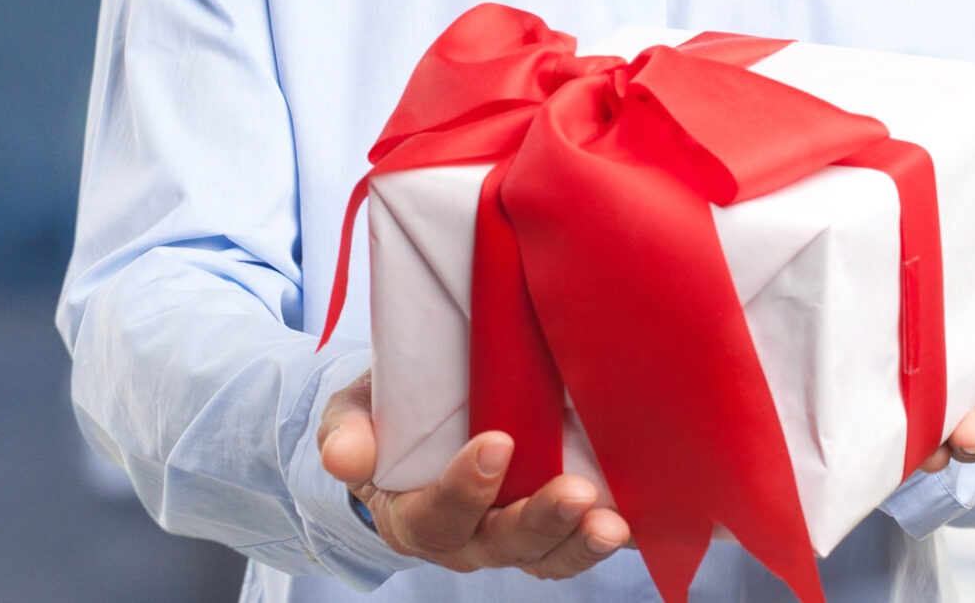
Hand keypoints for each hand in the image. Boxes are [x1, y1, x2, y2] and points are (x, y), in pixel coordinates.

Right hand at [318, 372, 630, 577]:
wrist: (411, 427)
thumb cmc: (383, 418)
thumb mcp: (351, 416)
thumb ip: (346, 434)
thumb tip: (342, 458)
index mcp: (412, 516)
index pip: (436, 516)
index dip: (465, 488)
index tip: (496, 443)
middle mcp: (464, 540)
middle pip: (502, 545)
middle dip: (540, 520)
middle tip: (576, 492)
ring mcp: (507, 540)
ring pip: (545, 558)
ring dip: (580, 543)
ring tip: (612, 524)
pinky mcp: (544, 531)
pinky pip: (572, 548)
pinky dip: (600, 539)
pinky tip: (632, 519)